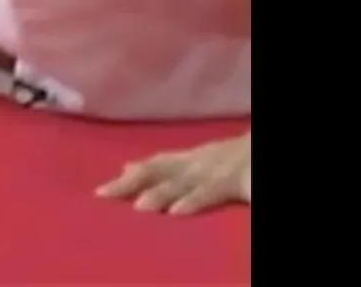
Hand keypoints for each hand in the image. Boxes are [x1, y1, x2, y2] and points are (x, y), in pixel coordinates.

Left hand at [95, 132, 249, 214]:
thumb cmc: (230, 157)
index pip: (153, 166)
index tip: (100, 193)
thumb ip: (162, 165)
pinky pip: (211, 193)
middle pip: (157, 171)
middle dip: (131, 184)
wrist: (260, 148)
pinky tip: (177, 212)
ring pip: (181, 183)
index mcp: (187, 159)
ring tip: (139, 208)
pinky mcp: (235, 182)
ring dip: (160, 195)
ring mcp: (214, 170)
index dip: (128, 178)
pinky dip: (194, 201)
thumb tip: (126, 166)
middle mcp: (196, 162)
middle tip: (105, 196)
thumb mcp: (194, 160)